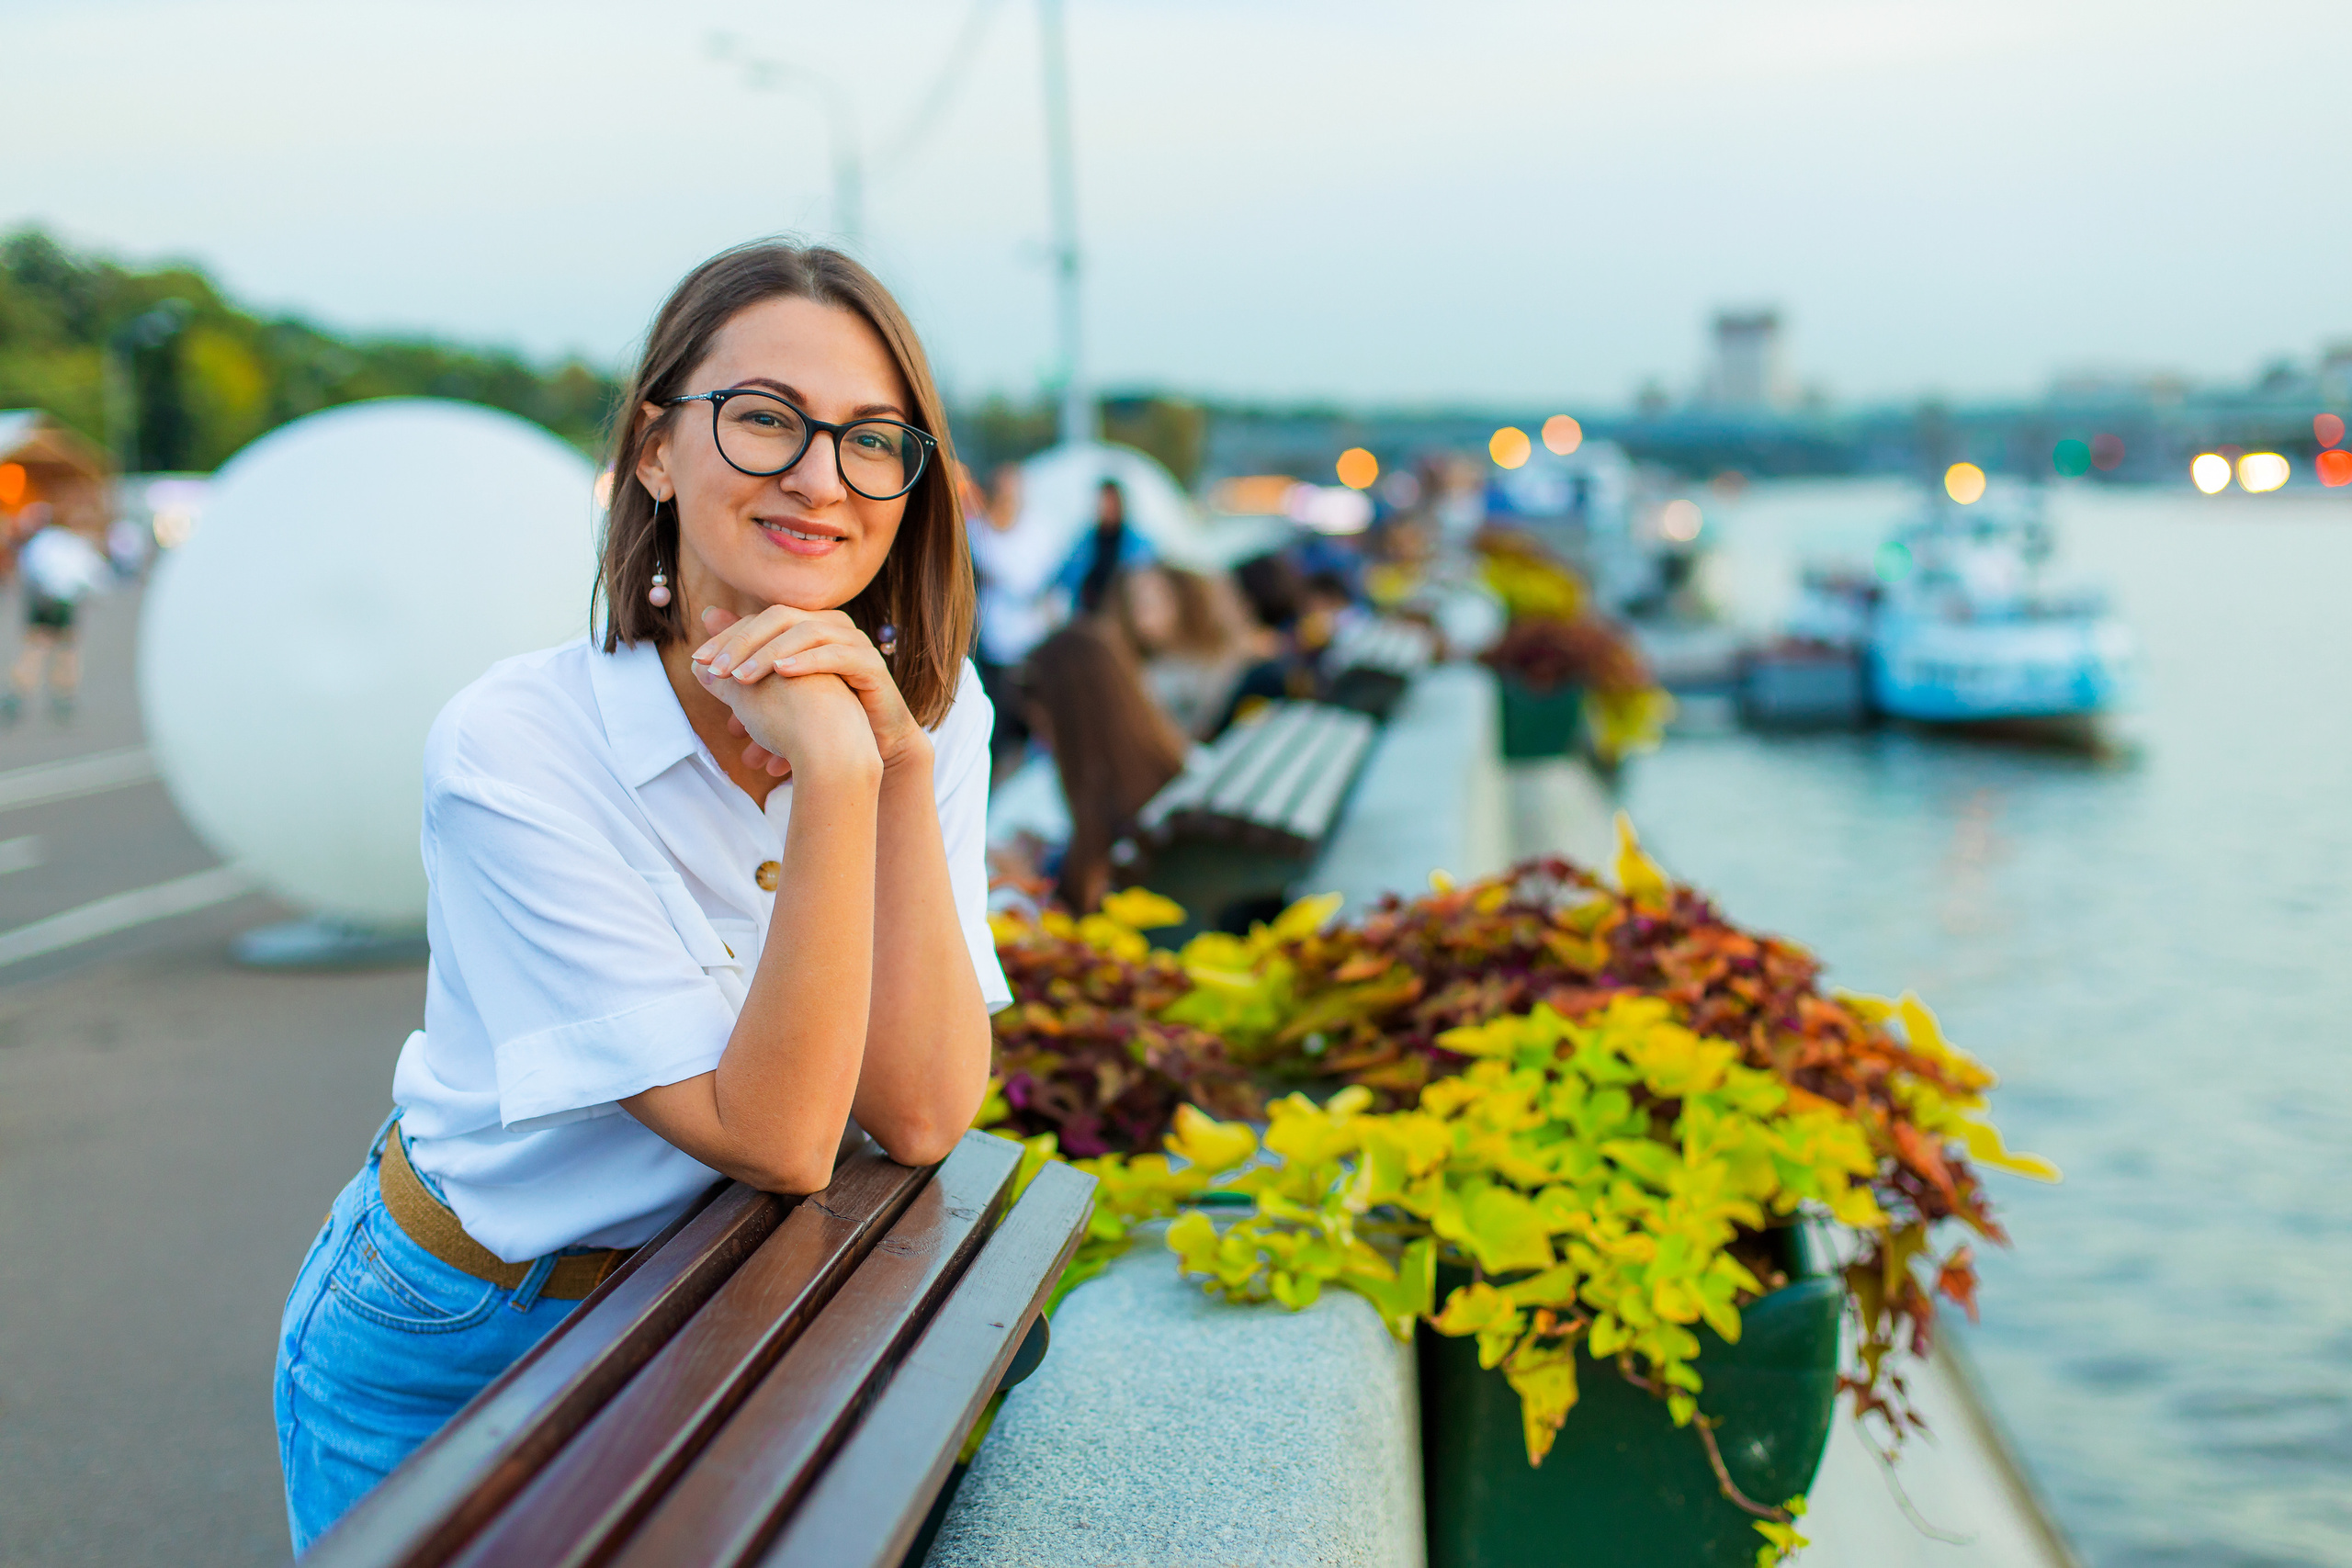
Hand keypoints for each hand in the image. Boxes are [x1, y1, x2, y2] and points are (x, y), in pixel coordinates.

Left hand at [692, 606, 932, 775]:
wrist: (864, 750)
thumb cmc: (817, 721)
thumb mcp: (769, 694)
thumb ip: (740, 670)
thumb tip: (698, 659)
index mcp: (806, 627)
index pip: (760, 619)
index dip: (728, 637)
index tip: (700, 662)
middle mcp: (831, 627)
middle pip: (780, 618)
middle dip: (744, 643)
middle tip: (717, 671)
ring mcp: (854, 643)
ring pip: (807, 632)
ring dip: (769, 654)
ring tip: (742, 679)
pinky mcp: (871, 665)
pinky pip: (838, 655)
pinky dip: (807, 661)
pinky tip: (781, 674)